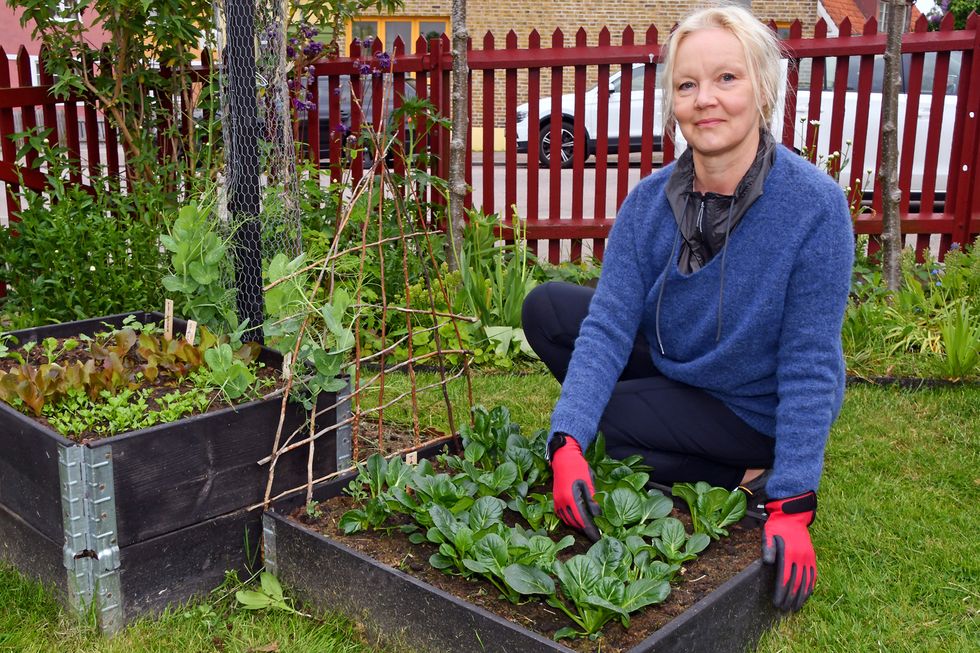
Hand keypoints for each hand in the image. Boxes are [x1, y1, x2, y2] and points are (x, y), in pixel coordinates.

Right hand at [550, 434, 600, 541]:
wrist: (564, 458)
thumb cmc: (579, 468)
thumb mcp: (589, 483)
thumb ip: (592, 501)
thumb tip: (598, 517)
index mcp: (571, 498)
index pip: (583, 520)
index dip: (591, 531)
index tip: (599, 539)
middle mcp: (562, 502)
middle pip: (575, 523)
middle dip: (585, 530)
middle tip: (596, 535)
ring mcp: (557, 502)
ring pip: (568, 521)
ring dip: (578, 526)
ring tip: (589, 529)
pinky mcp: (555, 500)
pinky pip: (562, 516)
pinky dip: (570, 520)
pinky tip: (578, 520)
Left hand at [762, 491, 816, 611]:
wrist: (793, 516)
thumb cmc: (777, 526)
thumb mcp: (768, 534)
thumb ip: (768, 548)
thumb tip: (767, 563)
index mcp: (789, 553)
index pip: (785, 578)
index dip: (781, 592)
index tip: (777, 603)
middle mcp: (800, 558)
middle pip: (796, 583)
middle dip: (790, 598)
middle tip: (784, 610)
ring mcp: (808, 558)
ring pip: (806, 582)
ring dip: (801, 597)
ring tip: (795, 608)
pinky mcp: (812, 558)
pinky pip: (813, 575)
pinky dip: (810, 587)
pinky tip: (807, 595)